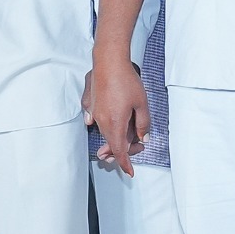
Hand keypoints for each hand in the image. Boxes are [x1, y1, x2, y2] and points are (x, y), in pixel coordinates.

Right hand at [88, 53, 147, 174]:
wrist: (108, 62)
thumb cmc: (125, 80)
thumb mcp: (142, 104)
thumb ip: (143, 124)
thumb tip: (142, 137)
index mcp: (115, 124)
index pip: (119, 151)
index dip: (124, 163)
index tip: (129, 171)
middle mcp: (102, 121)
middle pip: (112, 143)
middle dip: (124, 149)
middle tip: (138, 145)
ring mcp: (95, 113)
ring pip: (106, 133)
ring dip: (115, 137)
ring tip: (128, 135)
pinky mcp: (92, 105)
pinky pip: (97, 122)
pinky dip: (105, 127)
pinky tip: (108, 124)